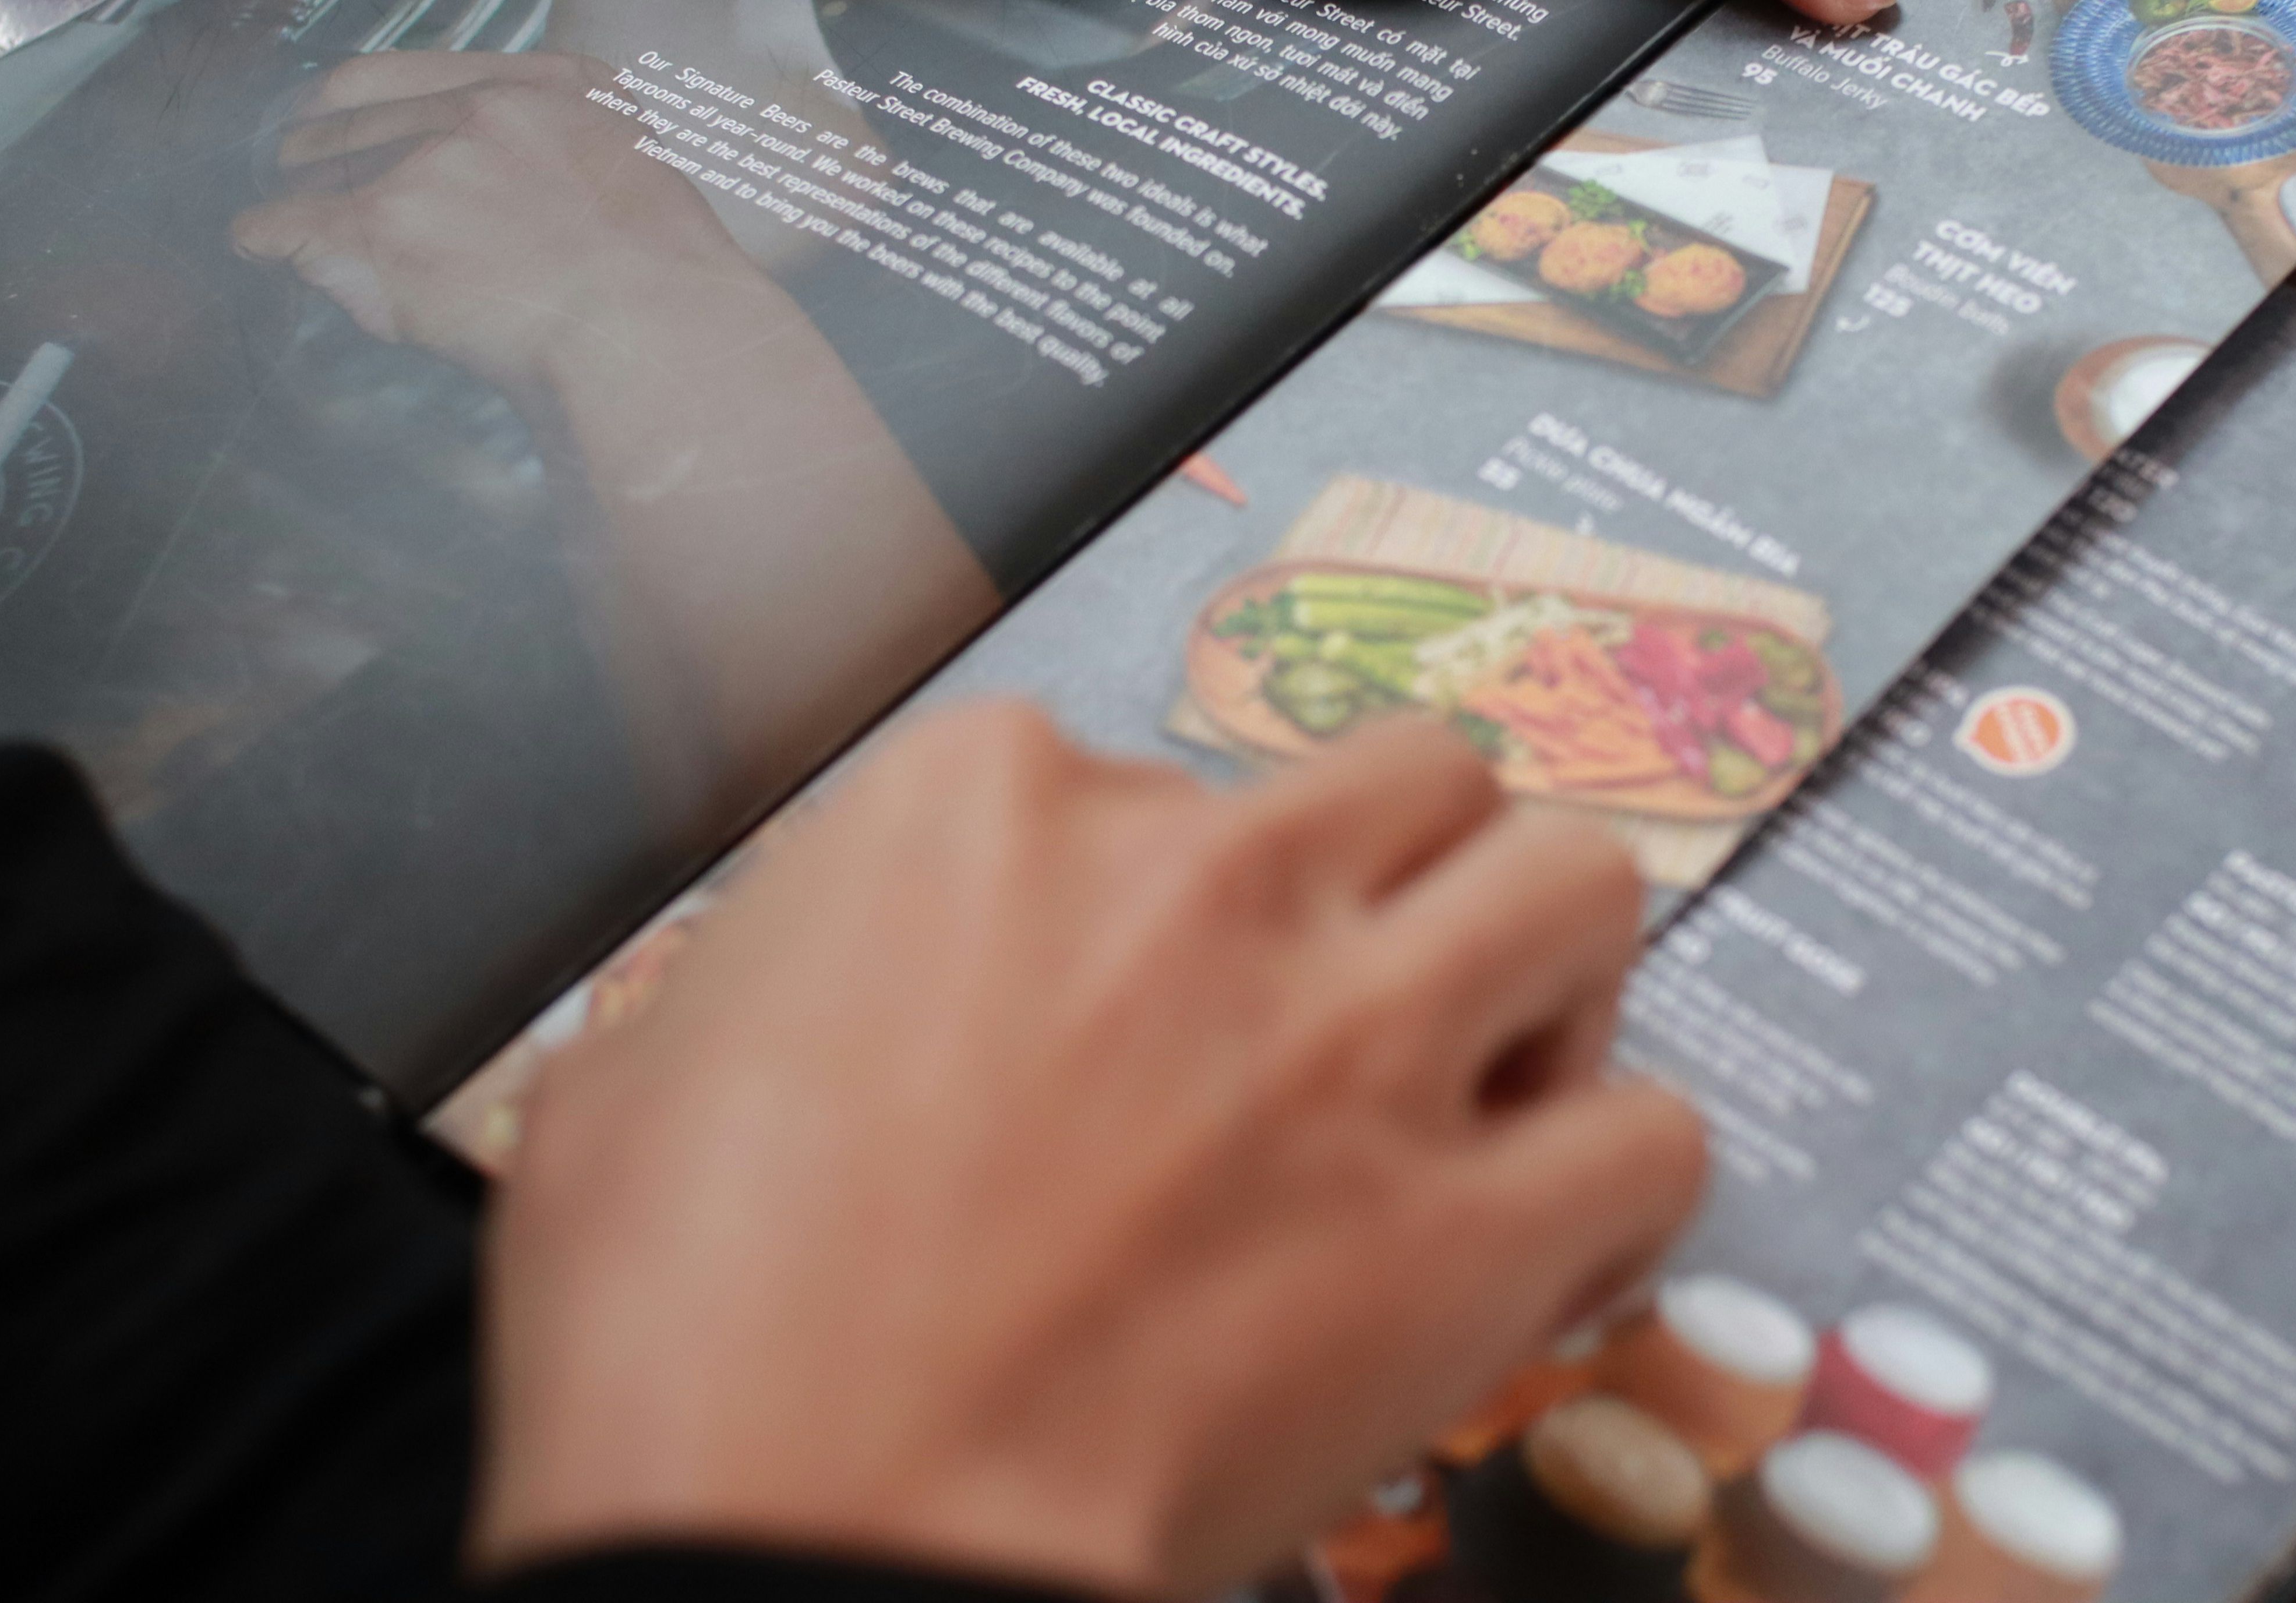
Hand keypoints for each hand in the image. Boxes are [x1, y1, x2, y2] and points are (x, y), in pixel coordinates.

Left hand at [232, 50, 755, 397]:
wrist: (660, 340)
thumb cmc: (667, 286)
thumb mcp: (636, 172)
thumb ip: (563, 148)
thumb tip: (500, 177)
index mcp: (554, 85)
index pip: (413, 70)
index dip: (355, 100)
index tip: (331, 118)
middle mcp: (486, 108)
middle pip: (354, 118)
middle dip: (322, 157)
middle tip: (306, 188)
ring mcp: (431, 164)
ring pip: (315, 170)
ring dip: (306, 206)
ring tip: (302, 240)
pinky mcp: (385, 228)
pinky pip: (282, 227)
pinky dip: (266, 241)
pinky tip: (259, 251)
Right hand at [472, 704, 1705, 1596]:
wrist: (795, 1548)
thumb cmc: (683, 1346)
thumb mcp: (640, 1076)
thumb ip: (776, 975)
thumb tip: (814, 1000)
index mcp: (987, 802)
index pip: (1152, 771)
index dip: (1157, 900)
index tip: (1133, 1000)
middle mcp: (1201, 873)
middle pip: (1419, 774)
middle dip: (1403, 876)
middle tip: (1363, 992)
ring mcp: (1351, 1039)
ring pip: (1582, 877)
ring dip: (1551, 970)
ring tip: (1496, 1065)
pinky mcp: (1460, 1226)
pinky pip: (1654, 1135)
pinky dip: (1618, 1185)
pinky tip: (1544, 1240)